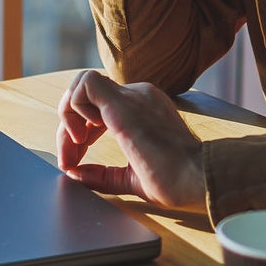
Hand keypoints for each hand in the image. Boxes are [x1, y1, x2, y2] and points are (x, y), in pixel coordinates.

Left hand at [56, 70, 205, 211]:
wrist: (197, 179)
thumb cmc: (176, 182)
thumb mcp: (131, 177)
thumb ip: (104, 174)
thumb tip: (76, 174)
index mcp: (143, 110)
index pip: (98, 108)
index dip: (78, 135)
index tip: (74, 163)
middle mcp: (138, 96)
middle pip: (86, 98)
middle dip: (67, 130)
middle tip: (68, 160)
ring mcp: (133, 96)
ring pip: (82, 85)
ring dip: (68, 117)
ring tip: (74, 148)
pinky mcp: (124, 103)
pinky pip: (86, 84)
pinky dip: (74, 108)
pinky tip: (83, 137)